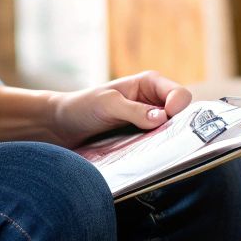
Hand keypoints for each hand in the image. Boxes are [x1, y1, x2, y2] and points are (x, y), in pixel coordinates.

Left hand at [48, 70, 193, 144]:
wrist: (59, 126)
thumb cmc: (82, 106)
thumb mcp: (108, 104)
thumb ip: (134, 111)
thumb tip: (163, 118)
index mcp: (149, 84)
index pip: (179, 94)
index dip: (178, 107)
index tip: (165, 120)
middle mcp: (153, 101)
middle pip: (181, 115)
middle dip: (175, 127)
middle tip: (159, 139)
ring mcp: (148, 122)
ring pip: (170, 133)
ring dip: (163, 141)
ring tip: (148, 149)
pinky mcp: (140, 139)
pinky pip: (156, 145)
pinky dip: (153, 151)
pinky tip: (142, 156)